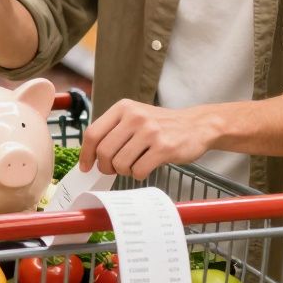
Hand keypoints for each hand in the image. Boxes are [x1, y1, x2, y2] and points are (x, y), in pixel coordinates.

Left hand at [79, 100, 217, 180]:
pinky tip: (146, 167)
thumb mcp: (135, 117)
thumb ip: (114, 131)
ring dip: (123, 171)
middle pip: (104, 151)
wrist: (197, 125)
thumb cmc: (162, 125)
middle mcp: (135, 117)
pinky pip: (139, 170)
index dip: (86, 154)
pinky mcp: (164, 147)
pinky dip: (138, 175)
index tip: (86, 166)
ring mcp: (150, 131)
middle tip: (113, 169)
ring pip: (120, 163)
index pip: (93, 133)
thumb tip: (91, 156)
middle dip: (105, 166)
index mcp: (123, 108)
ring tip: (133, 166)